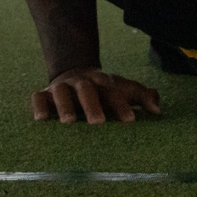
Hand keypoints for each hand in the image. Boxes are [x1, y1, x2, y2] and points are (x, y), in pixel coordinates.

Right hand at [32, 68, 162, 124]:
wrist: (75, 73)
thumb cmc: (104, 91)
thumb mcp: (124, 90)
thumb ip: (142, 97)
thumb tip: (158, 109)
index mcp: (103, 83)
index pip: (114, 92)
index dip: (122, 105)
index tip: (131, 121)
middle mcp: (82, 84)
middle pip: (87, 90)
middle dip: (92, 105)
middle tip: (98, 123)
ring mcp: (62, 88)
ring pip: (61, 92)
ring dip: (65, 106)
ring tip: (69, 122)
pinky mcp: (45, 95)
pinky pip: (38, 97)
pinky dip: (39, 106)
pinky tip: (41, 120)